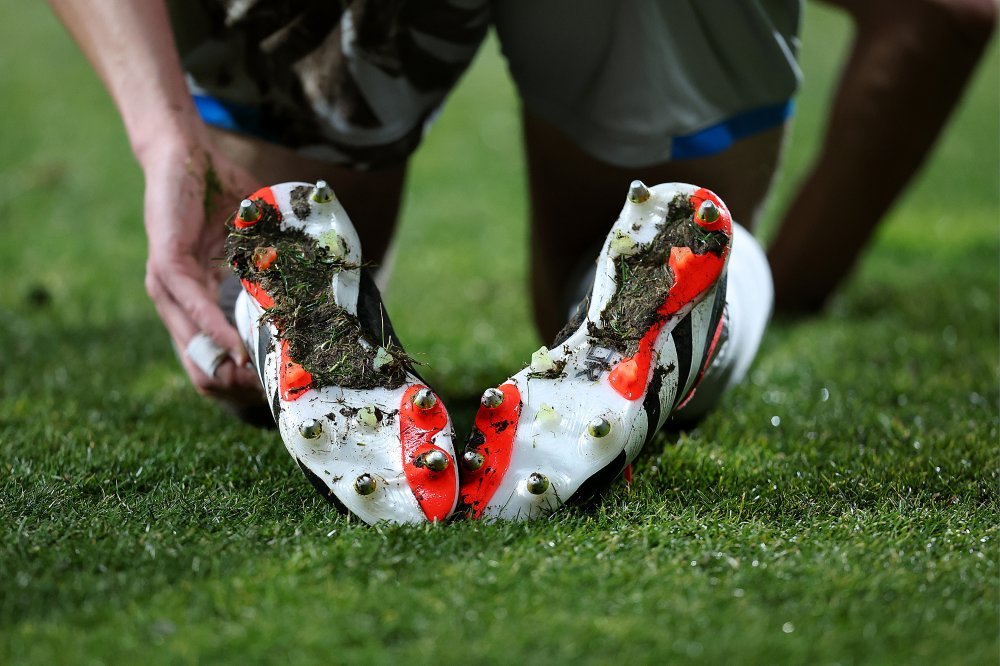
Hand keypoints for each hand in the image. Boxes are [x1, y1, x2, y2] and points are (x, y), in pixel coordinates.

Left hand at [139, 133, 263, 402]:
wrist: (185, 151)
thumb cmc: (221, 191)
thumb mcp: (254, 240)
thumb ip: (275, 265)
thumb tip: (319, 286)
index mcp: (194, 295)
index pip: (214, 347)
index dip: (241, 372)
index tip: (273, 387)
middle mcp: (176, 296)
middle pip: (200, 357)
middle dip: (233, 382)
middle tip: (268, 395)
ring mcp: (167, 283)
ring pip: (193, 340)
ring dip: (225, 364)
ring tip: (255, 382)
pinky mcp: (166, 263)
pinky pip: (191, 306)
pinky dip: (215, 328)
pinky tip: (236, 347)